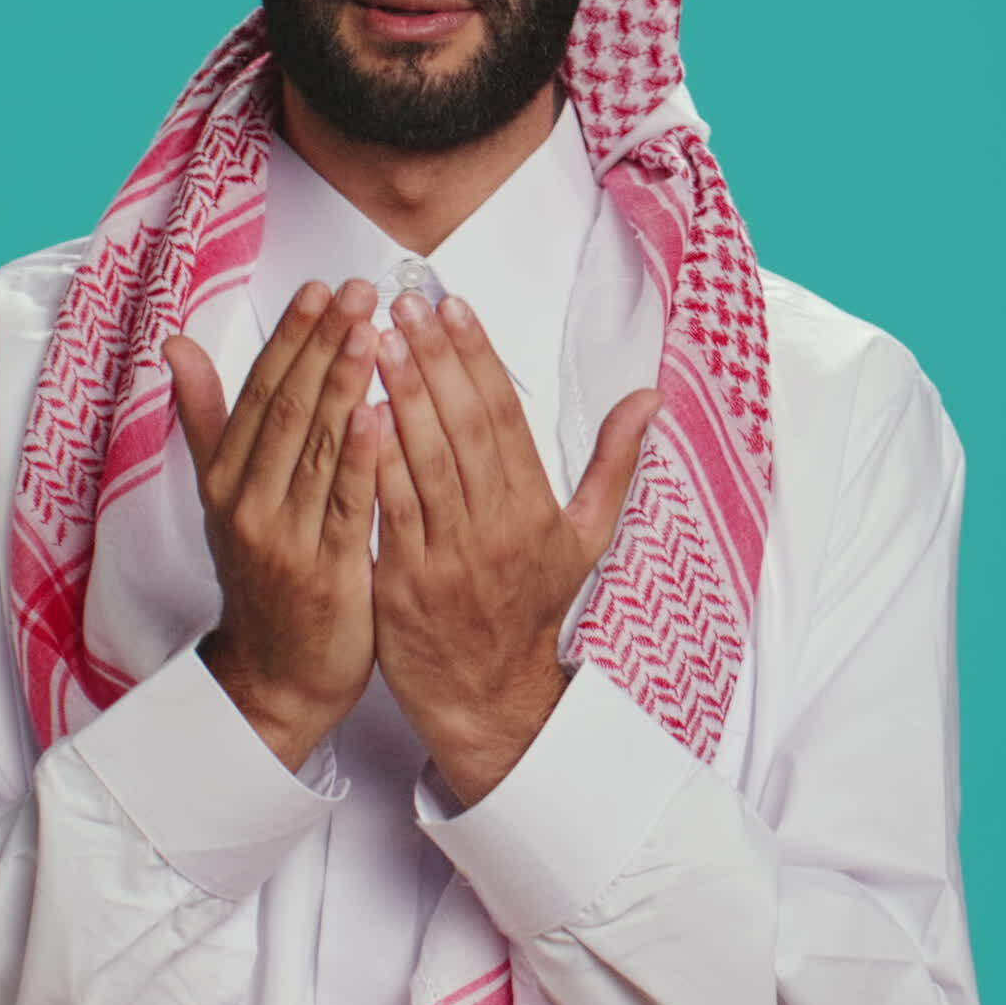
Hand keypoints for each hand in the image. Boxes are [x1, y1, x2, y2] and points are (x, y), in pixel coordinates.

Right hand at [167, 280, 389, 769]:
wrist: (274, 678)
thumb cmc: (264, 580)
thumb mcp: (223, 497)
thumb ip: (207, 419)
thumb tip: (176, 345)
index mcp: (226, 479)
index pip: (260, 392)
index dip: (290, 337)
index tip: (320, 289)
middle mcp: (247, 503)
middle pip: (288, 408)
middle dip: (324, 343)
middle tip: (360, 291)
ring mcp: (284, 539)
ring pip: (315, 449)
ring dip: (345, 384)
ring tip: (373, 329)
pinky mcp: (324, 573)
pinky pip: (343, 506)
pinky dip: (360, 457)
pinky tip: (381, 413)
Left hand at [371, 290, 663, 805]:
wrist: (493, 700)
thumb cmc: (532, 611)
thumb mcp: (588, 540)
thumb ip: (614, 463)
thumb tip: (650, 399)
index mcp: (538, 510)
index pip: (506, 416)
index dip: (479, 356)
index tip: (454, 306)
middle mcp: (498, 528)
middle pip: (465, 427)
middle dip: (435, 359)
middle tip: (405, 304)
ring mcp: (451, 556)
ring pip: (426, 461)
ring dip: (401, 395)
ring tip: (377, 340)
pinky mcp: (405, 582)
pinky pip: (390, 511)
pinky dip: (375, 462)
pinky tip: (355, 415)